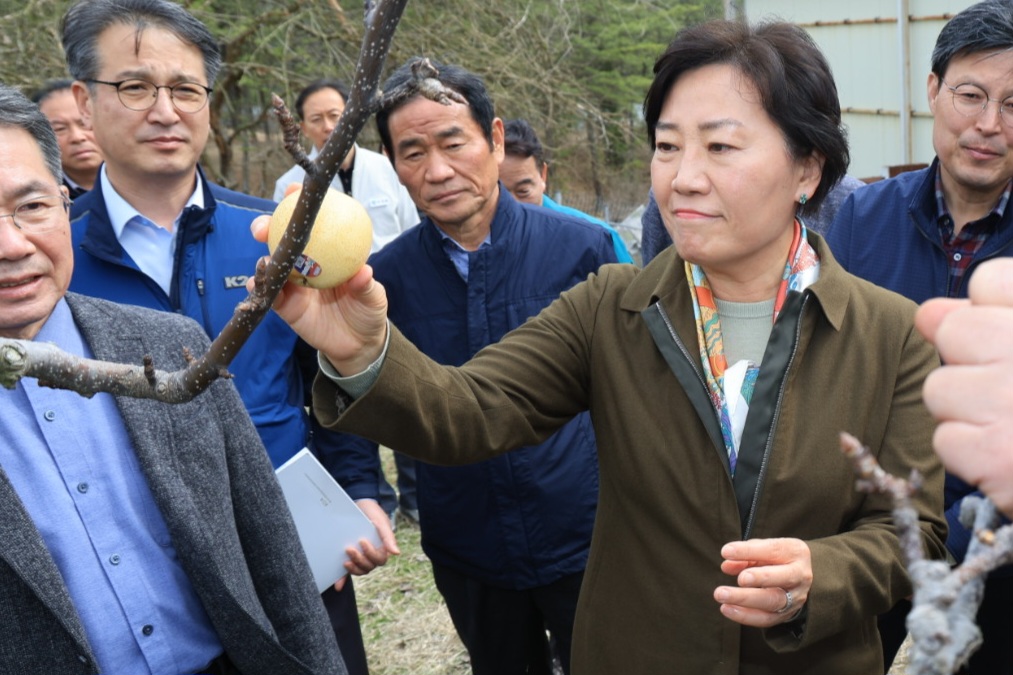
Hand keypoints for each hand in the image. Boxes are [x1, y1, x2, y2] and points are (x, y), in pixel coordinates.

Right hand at [248, 214, 387, 375]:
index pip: (314, 222)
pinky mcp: (285, 306)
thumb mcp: (373, 297)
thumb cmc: (368, 311)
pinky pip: (270, 295)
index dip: (300, 204)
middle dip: (268, 226)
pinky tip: (260, 285)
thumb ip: (366, 285)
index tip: (292, 191)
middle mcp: (307, 263)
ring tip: (264, 261)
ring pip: (271, 265)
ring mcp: (293, 283)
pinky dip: (262, 288)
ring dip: (263, 260)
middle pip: (282, 238)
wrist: (359, 344)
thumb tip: (364, 272)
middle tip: (264, 227)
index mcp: (328, 252)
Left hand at [332, 498, 400, 591]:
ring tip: (345, 561)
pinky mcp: (351, 556)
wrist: (359, 504)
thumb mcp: (381, 522)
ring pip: (361, 570)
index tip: (362, 541)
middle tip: (348, 549)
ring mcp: (362, 556)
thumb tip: (396, 553)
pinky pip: (348, 571)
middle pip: (369, 567)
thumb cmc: (372, 513)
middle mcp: (373, 554)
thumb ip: (388, 538)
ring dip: (353, 569)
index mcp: (383, 548)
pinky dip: (343, 580)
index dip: (370, 554)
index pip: (379, 559)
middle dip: (359, 560)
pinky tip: (338, 586)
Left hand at [714, 538, 812, 626]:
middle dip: (759, 578)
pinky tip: (726, 609)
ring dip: (745, 599)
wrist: (798, 578)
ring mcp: (795, 597)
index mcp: (795, 552)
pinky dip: (745, 615)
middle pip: (781, 578)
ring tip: (721, 594)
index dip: (749, 551)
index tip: (726, 551)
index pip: (773, 550)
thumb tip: (726, 565)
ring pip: (772, 601)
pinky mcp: (785, 615)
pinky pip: (766, 619)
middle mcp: (800, 575)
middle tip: (739, 579)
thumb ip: (745, 554)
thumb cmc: (775, 558)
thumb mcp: (763, 549)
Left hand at [916, 258, 1012, 516]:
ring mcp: (1010, 402)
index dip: (994, 313)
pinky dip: (974, 455)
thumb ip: (997, 316)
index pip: (988, 281)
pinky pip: (946, 439)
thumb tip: (928, 314)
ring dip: (968, 411)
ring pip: (940, 388)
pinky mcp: (994, 456)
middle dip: (973, 362)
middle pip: (954, 332)